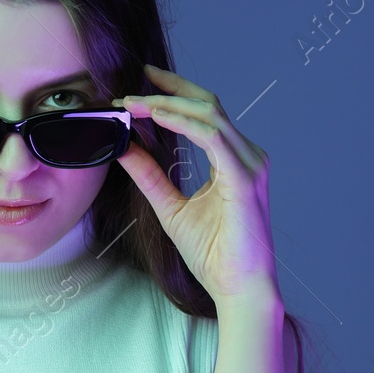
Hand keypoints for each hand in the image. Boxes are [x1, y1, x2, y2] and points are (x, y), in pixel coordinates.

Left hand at [111, 63, 278, 305]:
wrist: (237, 287)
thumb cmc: (214, 255)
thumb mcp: (170, 207)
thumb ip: (150, 175)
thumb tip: (124, 146)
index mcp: (233, 159)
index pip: (204, 111)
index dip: (172, 92)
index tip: (139, 85)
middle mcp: (246, 155)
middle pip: (207, 103)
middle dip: (166, 90)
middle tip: (129, 90)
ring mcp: (249, 163)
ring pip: (208, 113)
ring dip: (167, 104)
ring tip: (133, 104)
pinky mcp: (244, 177)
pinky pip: (211, 137)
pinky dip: (182, 123)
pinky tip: (156, 118)